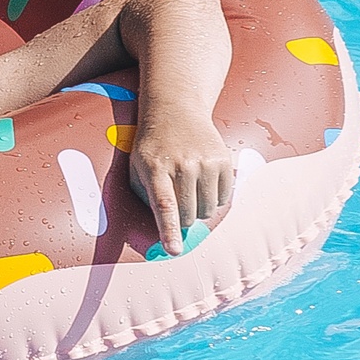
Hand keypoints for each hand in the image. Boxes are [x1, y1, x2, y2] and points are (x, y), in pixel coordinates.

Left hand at [128, 118, 235, 255]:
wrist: (176, 109)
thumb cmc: (152, 146)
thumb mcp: (136, 168)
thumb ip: (144, 198)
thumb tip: (157, 233)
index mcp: (156, 169)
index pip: (165, 206)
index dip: (169, 231)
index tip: (174, 251)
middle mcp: (183, 165)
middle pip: (189, 215)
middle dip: (182, 218)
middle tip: (176, 199)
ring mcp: (206, 162)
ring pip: (208, 210)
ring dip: (198, 208)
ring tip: (189, 188)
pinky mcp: (224, 161)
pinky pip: (223, 199)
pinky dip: (214, 198)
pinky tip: (203, 181)